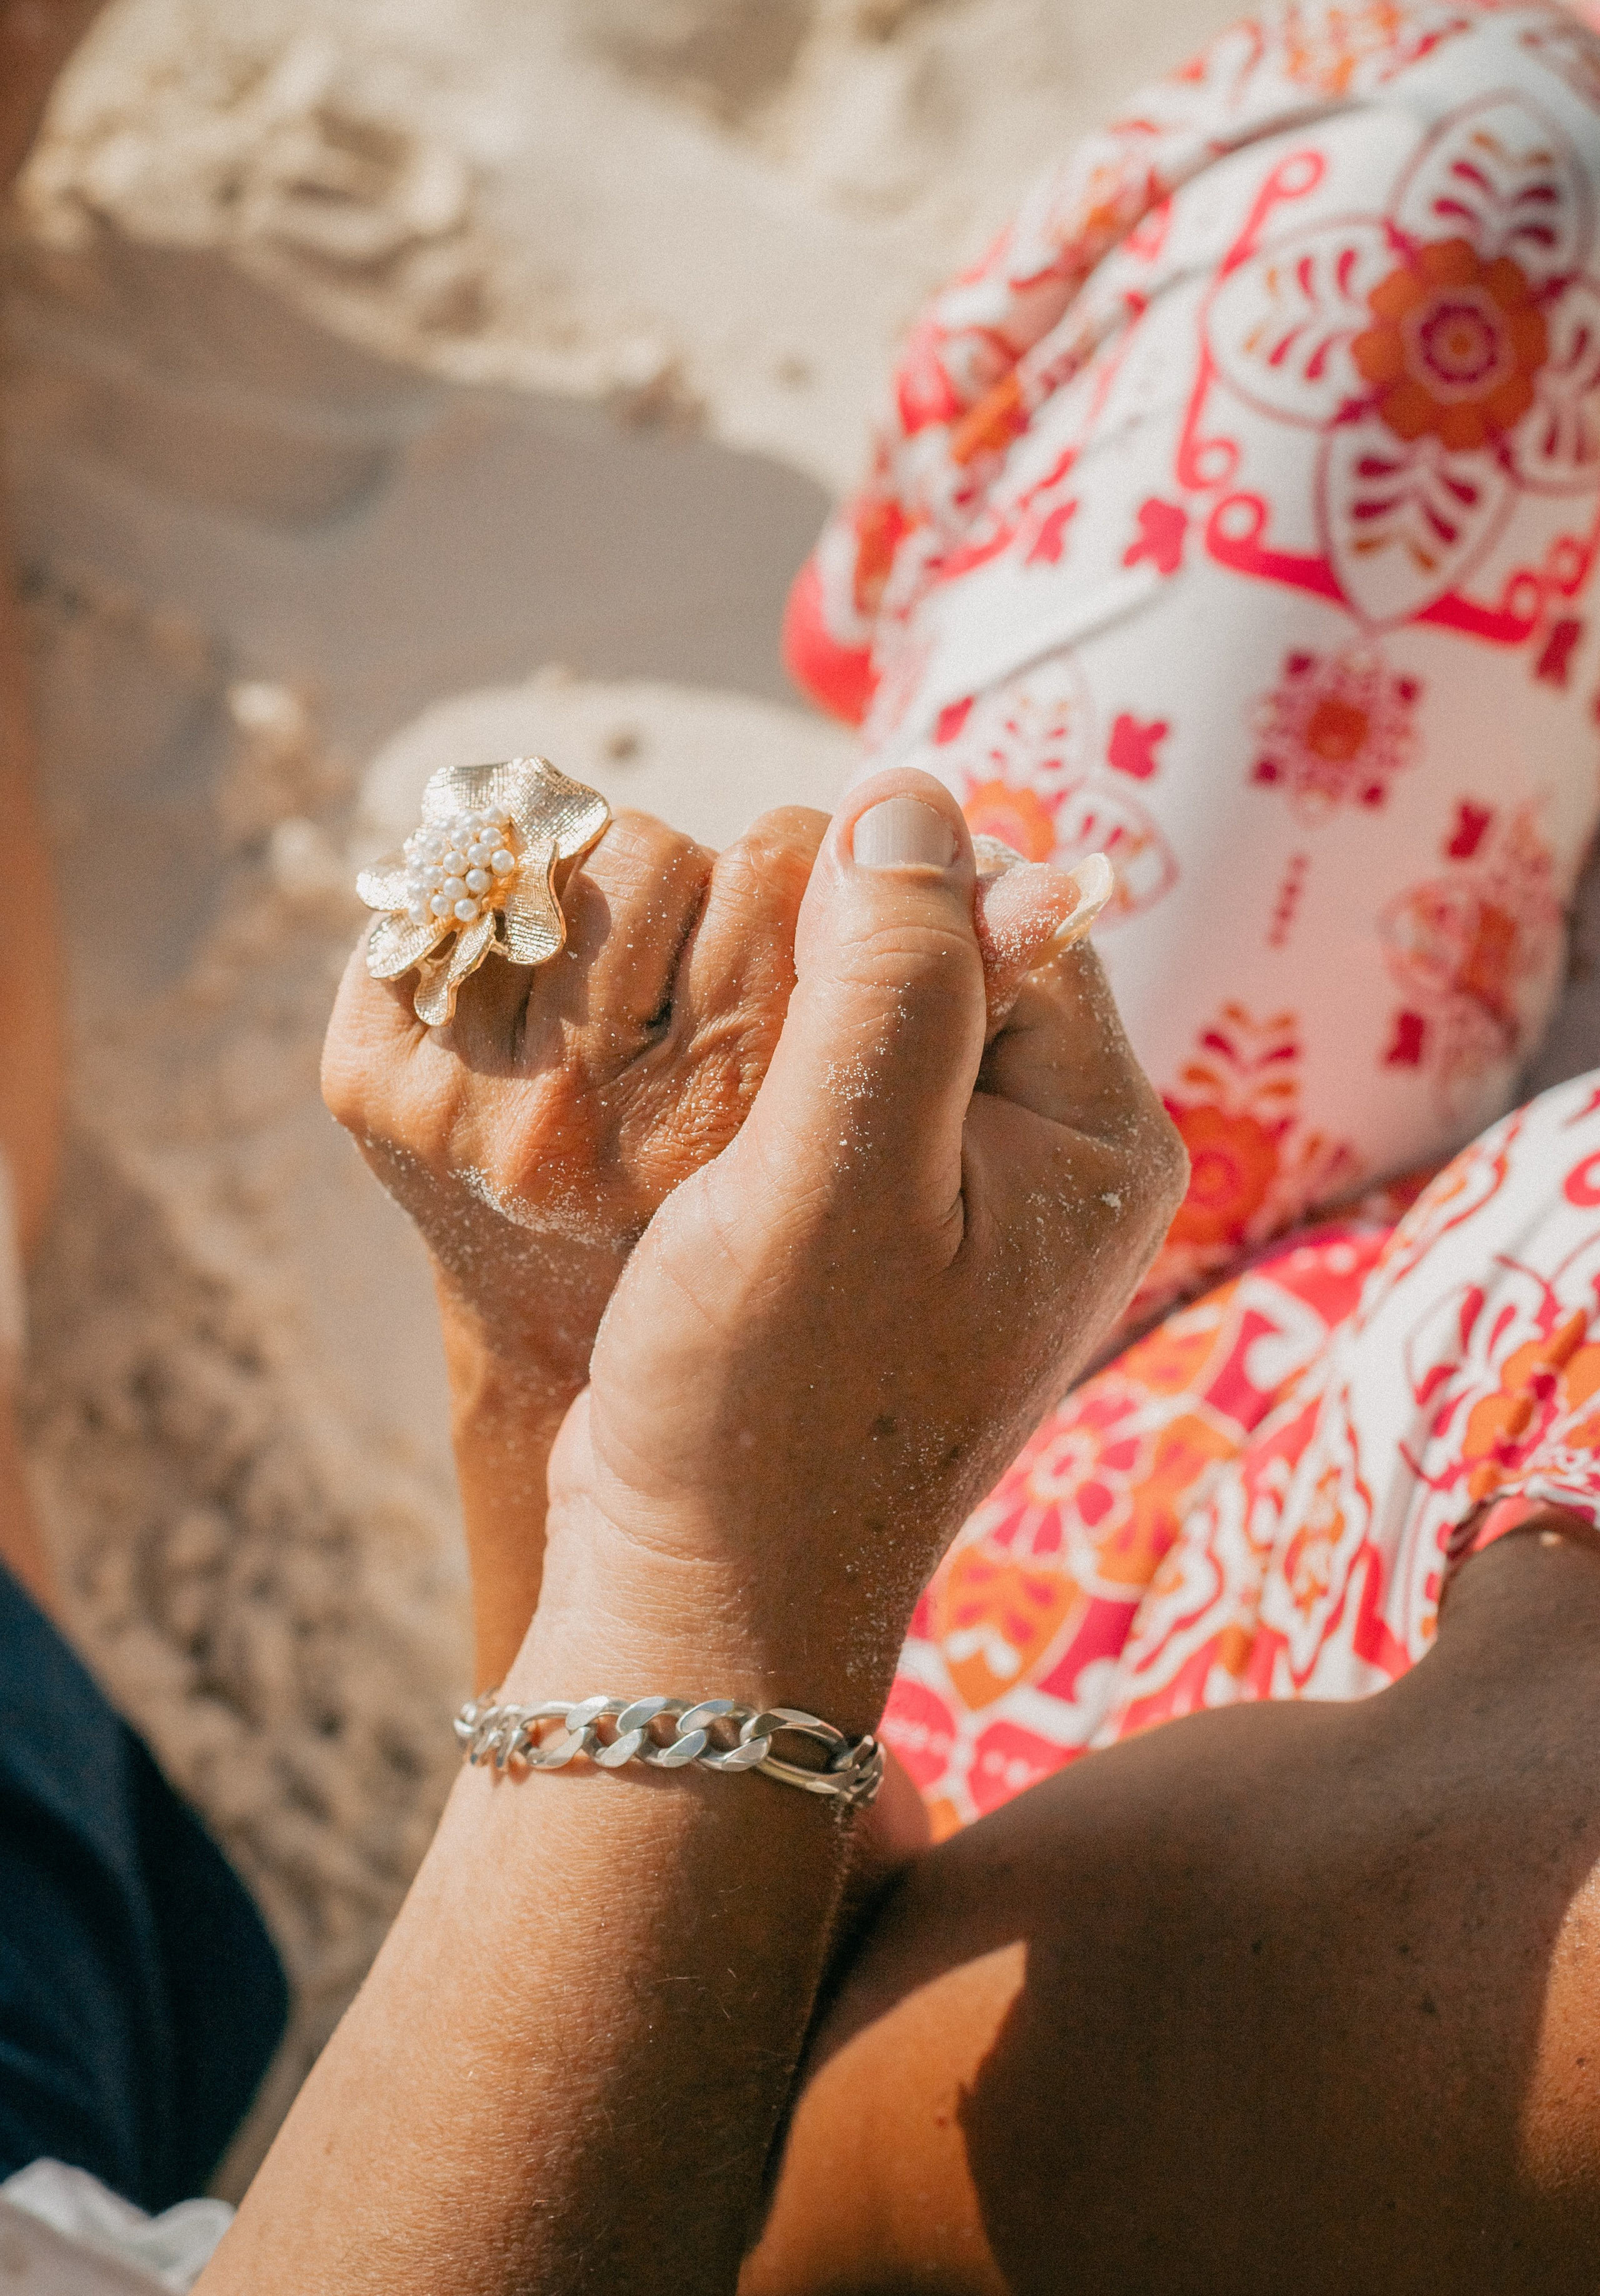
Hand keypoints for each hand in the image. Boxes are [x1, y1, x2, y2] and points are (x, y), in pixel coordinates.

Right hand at [516, 769, 1184, 1729]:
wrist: (699, 1601)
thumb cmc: (770, 1401)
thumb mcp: (840, 1170)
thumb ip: (894, 973)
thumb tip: (911, 796)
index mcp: (1096, 1137)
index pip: (1012, 912)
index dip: (877, 907)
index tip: (770, 990)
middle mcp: (1049, 1163)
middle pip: (937, 955)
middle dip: (814, 971)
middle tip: (732, 1086)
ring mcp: (963, 1206)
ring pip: (860, 1020)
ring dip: (761, 1029)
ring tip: (702, 1134)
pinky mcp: (872, 1241)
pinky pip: (816, 1101)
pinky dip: (742, 1096)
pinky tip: (685, 1156)